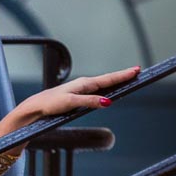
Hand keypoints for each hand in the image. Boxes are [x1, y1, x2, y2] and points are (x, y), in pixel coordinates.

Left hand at [23, 66, 140, 120]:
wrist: (37, 106)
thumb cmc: (51, 103)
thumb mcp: (71, 103)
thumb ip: (89, 102)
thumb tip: (108, 102)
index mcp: (85, 84)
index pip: (108, 79)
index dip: (123, 75)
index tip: (137, 70)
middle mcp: (85, 84)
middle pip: (109, 80)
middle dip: (124, 76)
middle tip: (138, 72)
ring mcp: (82, 89)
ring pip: (104, 85)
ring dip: (117, 81)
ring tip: (129, 79)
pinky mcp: (79, 95)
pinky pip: (98, 90)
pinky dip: (108, 88)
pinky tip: (111, 90)